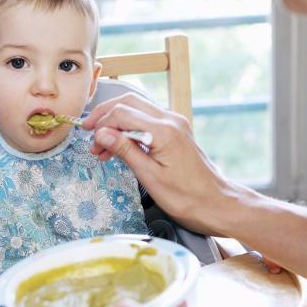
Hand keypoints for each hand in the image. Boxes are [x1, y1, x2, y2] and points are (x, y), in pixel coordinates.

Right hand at [82, 93, 261, 235]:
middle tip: (89, 135)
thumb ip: (125, 151)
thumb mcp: (150, 177)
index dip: (101, 124)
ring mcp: (175, 123)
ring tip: (102, 147)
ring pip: (137, 109)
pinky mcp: (176, 131)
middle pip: (129, 102)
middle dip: (106, 116)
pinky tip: (119, 146)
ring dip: (116, 122)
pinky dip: (130, 128)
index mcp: (164, 130)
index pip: (122, 113)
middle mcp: (171, 120)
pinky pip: (147, 120)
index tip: (91, 142)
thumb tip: (101, 134)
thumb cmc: (187, 197)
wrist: (217, 204)